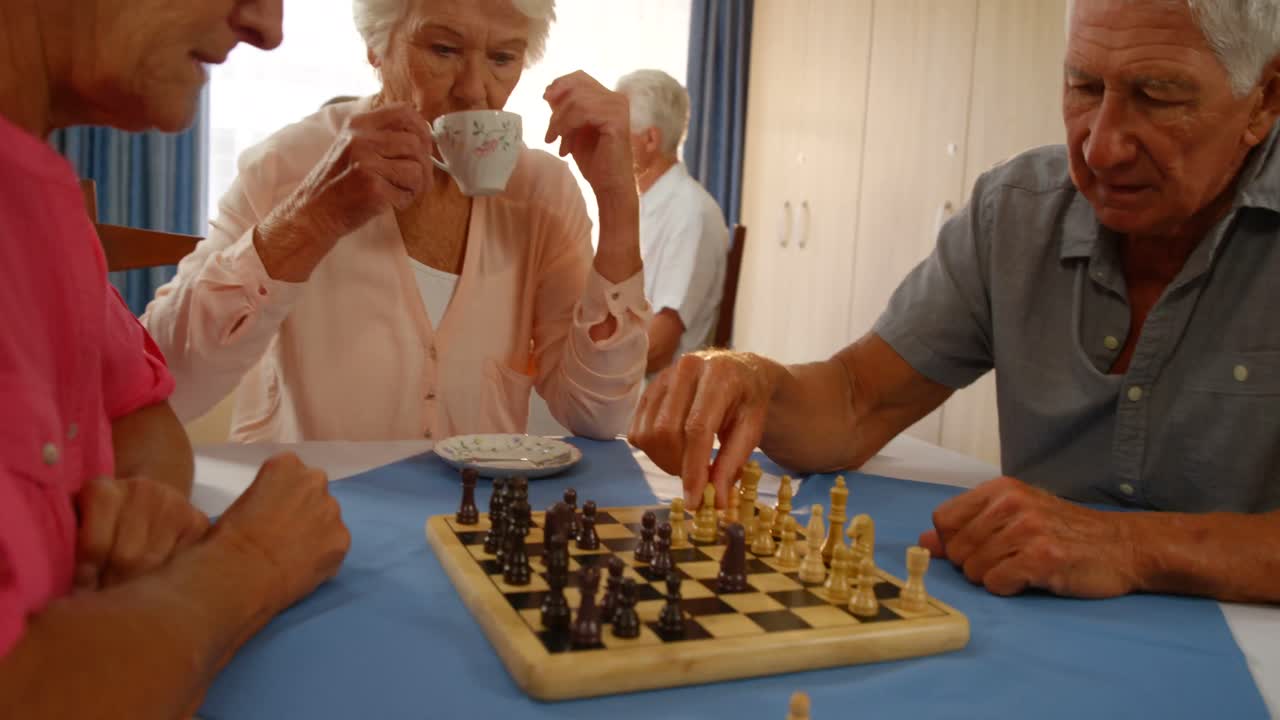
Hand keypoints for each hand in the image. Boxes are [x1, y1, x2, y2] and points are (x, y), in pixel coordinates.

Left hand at [75, 476, 210, 589]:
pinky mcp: (198, 519)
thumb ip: (71, 546)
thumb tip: (75, 588)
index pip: (94, 546)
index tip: (82, 596)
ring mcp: (174, 503)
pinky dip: (168, 578)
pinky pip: (182, 560)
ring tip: (128, 599)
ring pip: (154, 563)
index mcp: (102, 490)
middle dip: (113, 585)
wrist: (145, 496)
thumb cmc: (101, 521)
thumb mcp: (79, 523)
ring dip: (139, 586)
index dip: (86, 578)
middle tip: (105, 604)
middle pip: (127, 557)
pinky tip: (157, 585)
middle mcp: (142, 490)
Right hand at [211, 452, 349, 613]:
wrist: (242, 576)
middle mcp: (315, 481)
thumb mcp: (241, 502)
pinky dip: (324, 554)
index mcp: (286, 465)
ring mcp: (332, 510)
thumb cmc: (227, 538)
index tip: (272, 511)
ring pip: (327, 518)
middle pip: (314, 491)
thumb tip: (269, 510)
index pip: (291, 472)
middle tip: (284, 531)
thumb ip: (265, 495)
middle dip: (304, 507)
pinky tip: (304, 567)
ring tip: (293, 553)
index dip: (282, 494)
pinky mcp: (342, 539)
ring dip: (316, 530)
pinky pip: (335, 544)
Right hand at [256, 102, 432, 280]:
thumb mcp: (353, 146)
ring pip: (417, 168)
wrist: (313, 213)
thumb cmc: (338, 183)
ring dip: (417, 185)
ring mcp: (366, 163)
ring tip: (400, 192)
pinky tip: (389, 203)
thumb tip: (425, 134)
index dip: (422, 129)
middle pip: (416, 143)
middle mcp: (361, 139)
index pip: (404, 112)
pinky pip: (409, 191)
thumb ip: (382, 136)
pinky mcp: (373, 188)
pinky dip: (405, 201)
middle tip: (418, 181)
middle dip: (425, 166)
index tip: (424, 147)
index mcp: (359, 124)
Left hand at [543, 71, 634, 199]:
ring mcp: (618, 107)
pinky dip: (567, 128)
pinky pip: (583, 112)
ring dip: (560, 123)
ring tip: (556, 143)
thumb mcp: (573, 129)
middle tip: (550, 132)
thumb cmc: (593, 161)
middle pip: (576, 86)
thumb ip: (565, 110)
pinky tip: (564, 148)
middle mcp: (616, 99)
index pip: (580, 77)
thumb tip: (549, 91)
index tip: (545, 99)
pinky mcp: (616, 119)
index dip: (560, 84)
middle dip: (557, 108)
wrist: (609, 186)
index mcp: (608, 98)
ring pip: (577, 100)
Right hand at [628, 352, 776, 509]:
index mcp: (719, 377)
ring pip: (648, 432)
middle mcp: (686, 370)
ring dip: (664, 460)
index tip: (695, 501)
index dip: (693, 469)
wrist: (740, 372)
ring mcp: (663, 377)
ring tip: (687, 462)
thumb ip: (733, 463)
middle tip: (696, 479)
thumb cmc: (748, 402)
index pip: (697, 428)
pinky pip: (636, 429)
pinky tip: (674, 449)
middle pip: (666, 431)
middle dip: (678, 466)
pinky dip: (652, 450)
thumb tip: (716, 501)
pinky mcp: (648, 388)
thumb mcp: (752, 430)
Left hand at [920, 476, 1139, 597]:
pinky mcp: (1042, 559)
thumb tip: (924, 542)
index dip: (952, 542)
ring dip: (993, 578)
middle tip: (1006, 561)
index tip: (977, 547)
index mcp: (1000, 489)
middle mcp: (1012, 504)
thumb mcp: (1015, 516)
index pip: (943, 520)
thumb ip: (968, 527)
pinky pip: (996, 584)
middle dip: (973, 565)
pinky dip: (1008, 588)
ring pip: (973, 570)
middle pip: (956, 549)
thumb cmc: (1065, 531)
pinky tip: (1030, 578)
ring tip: (1021, 568)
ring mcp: (1027, 530)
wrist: (1122, 545)